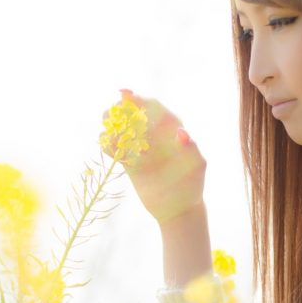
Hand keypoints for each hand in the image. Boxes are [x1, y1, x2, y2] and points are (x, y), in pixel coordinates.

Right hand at [102, 92, 206, 224]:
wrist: (180, 207)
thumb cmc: (193, 184)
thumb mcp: (196, 166)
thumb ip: (192, 148)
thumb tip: (182, 132)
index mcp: (172, 129)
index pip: (155, 107)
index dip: (139, 99)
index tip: (124, 94)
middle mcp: (155, 134)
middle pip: (135, 114)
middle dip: (120, 110)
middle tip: (109, 114)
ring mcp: (142, 148)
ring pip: (123, 130)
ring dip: (111, 125)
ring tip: (105, 128)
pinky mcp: (131, 162)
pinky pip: (117, 150)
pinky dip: (109, 145)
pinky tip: (105, 146)